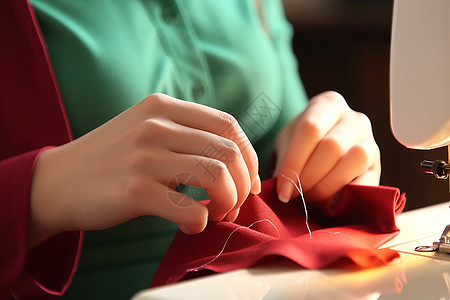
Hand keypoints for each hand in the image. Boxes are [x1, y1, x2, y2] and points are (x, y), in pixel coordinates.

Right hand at [30, 93, 259, 245]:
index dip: (249, 156)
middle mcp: (156, 126)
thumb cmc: (110, 160)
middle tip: (233, 204)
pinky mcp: (134, 190)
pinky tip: (191, 225)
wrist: (56, 182)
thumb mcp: (145, 129)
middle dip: (243, 185)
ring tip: (215, 213)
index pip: (228, 125)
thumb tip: (235, 161)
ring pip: (217, 177)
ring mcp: (144, 157)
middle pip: (229, 152)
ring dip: (228, 202)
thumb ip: (184, 134)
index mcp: (163, 107)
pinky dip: (201, 222)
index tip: (248, 180)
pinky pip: (190, 210)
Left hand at [274, 91, 379, 202]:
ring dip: (328, 185)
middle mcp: (355, 118)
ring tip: (311, 196)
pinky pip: (369, 182)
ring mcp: (371, 141)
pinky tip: (329, 203)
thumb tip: (285, 189)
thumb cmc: (302, 143)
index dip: (294, 163)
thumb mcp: (287, 142)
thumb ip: (284, 161)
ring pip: (355, 159)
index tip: (282, 190)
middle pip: (332, 146)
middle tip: (296, 194)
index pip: (310, 129)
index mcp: (328, 104)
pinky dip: (347, 196)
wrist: (323, 149)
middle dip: (309, 177)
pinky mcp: (378, 167)